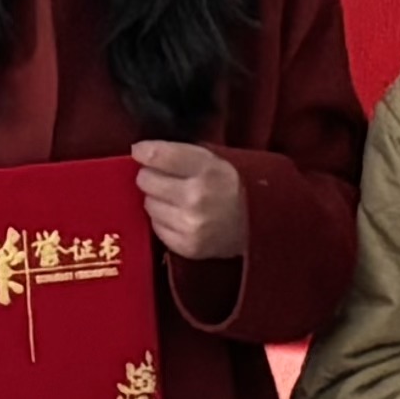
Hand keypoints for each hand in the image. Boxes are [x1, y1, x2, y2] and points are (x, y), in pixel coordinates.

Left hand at [130, 139, 248, 264]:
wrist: (260, 225)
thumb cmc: (235, 186)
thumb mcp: (216, 159)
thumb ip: (181, 153)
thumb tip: (141, 151)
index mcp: (207, 169)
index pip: (159, 156)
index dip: (144, 152)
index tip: (140, 151)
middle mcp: (195, 197)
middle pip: (146, 180)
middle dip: (151, 176)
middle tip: (165, 178)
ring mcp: (190, 225)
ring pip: (148, 204)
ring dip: (157, 199)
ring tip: (176, 199)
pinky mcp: (186, 247)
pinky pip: (155, 227)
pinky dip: (163, 220)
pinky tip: (180, 217)